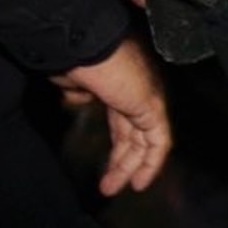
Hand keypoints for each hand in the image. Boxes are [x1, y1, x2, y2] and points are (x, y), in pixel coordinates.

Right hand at [51, 30, 172, 194]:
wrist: (78, 38)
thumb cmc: (68, 52)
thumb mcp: (69, 77)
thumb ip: (76, 91)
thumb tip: (78, 99)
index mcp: (121, 82)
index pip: (125, 120)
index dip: (118, 145)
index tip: (106, 165)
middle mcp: (139, 88)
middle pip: (136, 132)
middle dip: (123, 161)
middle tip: (109, 184)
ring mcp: (148, 95)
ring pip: (147, 139)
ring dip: (132, 167)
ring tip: (115, 189)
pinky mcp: (152, 104)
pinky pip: (159, 140)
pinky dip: (152, 162)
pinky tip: (139, 181)